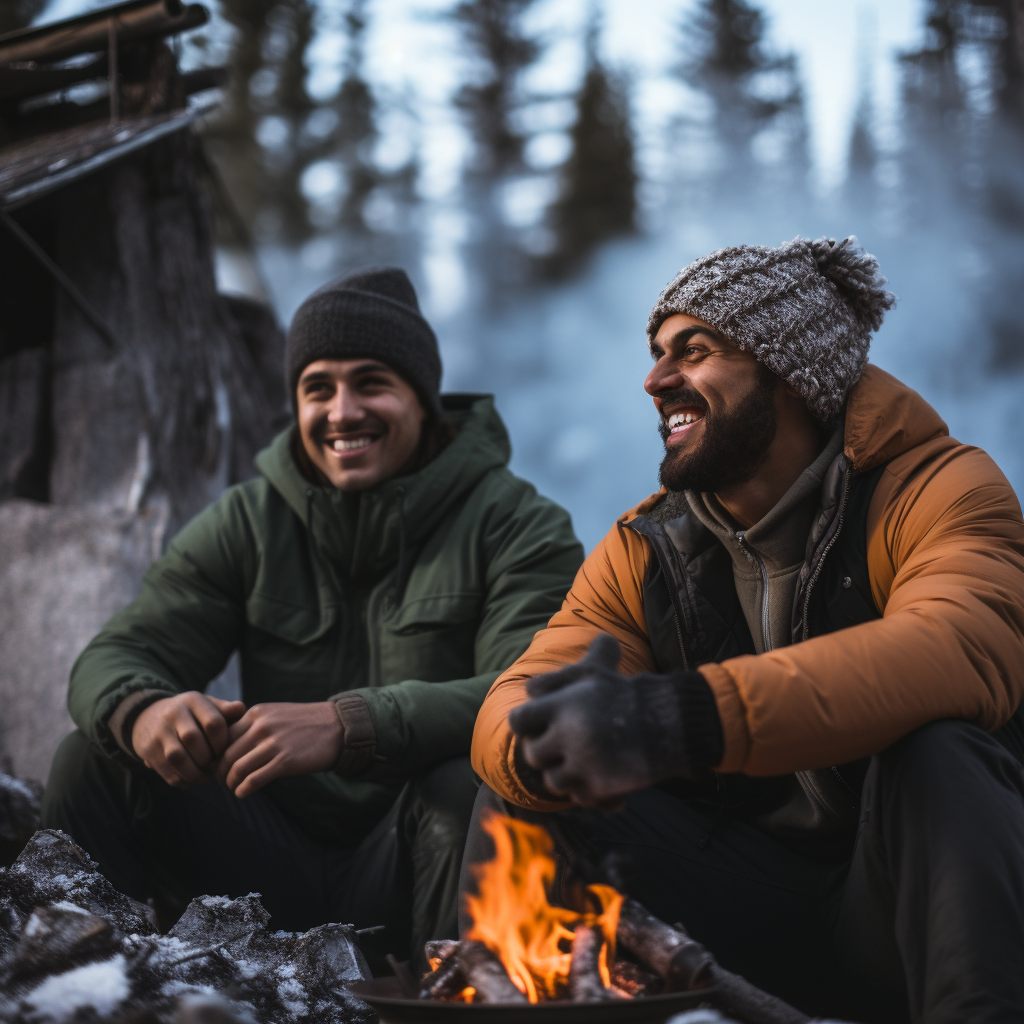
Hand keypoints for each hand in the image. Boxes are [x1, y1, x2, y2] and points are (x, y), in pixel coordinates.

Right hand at [132, 692, 245, 787]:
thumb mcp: (206, 705)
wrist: (148, 716)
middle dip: (208, 758)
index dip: (222, 742)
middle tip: (215, 766)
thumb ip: (225, 709)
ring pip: (177, 757)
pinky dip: (183, 780)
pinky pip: (167, 771)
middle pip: (193, 739)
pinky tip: (192, 780)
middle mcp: (173, 713)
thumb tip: (242, 709)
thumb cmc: (189, 714)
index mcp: (193, 701)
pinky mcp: (148, 750)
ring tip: (205, 776)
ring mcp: (159, 732)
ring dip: (195, 772)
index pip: (213, 722)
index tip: (225, 751)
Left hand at [217, 702, 342, 798]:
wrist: (338, 727)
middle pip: (226, 755)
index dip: (217, 755)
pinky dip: (243, 790)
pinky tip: (244, 793)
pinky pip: (253, 780)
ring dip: (231, 784)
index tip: (218, 766)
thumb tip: (229, 746)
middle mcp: (261, 726)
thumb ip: (254, 725)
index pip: (223, 737)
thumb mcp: (276, 713)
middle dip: (220, 773)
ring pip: (236, 769)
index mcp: (256, 713)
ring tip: (234, 789)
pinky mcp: (284, 761)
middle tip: (223, 782)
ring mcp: (273, 744)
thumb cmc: (306, 723)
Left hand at [509, 634, 691, 805]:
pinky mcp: (600, 787)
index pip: (518, 721)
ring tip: (582, 762)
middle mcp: (567, 735)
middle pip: (533, 755)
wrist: (670, 722)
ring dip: (564, 774)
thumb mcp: (594, 674)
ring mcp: (583, 764)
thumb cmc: (626, 693)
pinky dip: (587, 791)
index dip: (526, 723)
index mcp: (561, 706)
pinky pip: (578, 798)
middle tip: (562, 745)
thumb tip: (530, 686)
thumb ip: (559, 679)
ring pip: (552, 781)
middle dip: (545, 751)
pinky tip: (601, 777)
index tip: (538, 724)